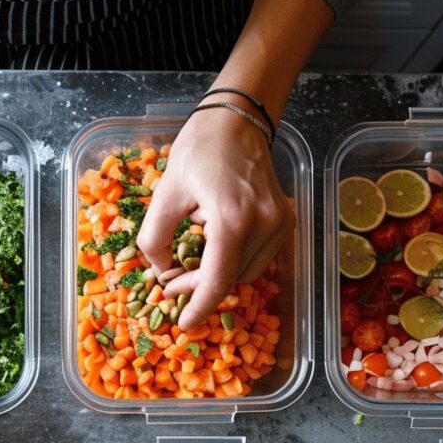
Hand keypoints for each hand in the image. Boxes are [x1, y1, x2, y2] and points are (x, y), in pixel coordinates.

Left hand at [137, 106, 292, 328]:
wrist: (238, 119)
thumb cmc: (199, 149)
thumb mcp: (166, 193)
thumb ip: (156, 238)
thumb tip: (160, 273)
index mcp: (233, 218)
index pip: (218, 280)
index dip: (199, 306)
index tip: (183, 323)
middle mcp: (264, 225)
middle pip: (232, 280)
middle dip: (200, 288)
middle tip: (171, 282)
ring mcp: (280, 224)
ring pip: (247, 273)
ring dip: (217, 276)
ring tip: (191, 260)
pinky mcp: (285, 221)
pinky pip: (259, 258)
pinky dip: (234, 262)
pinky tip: (214, 248)